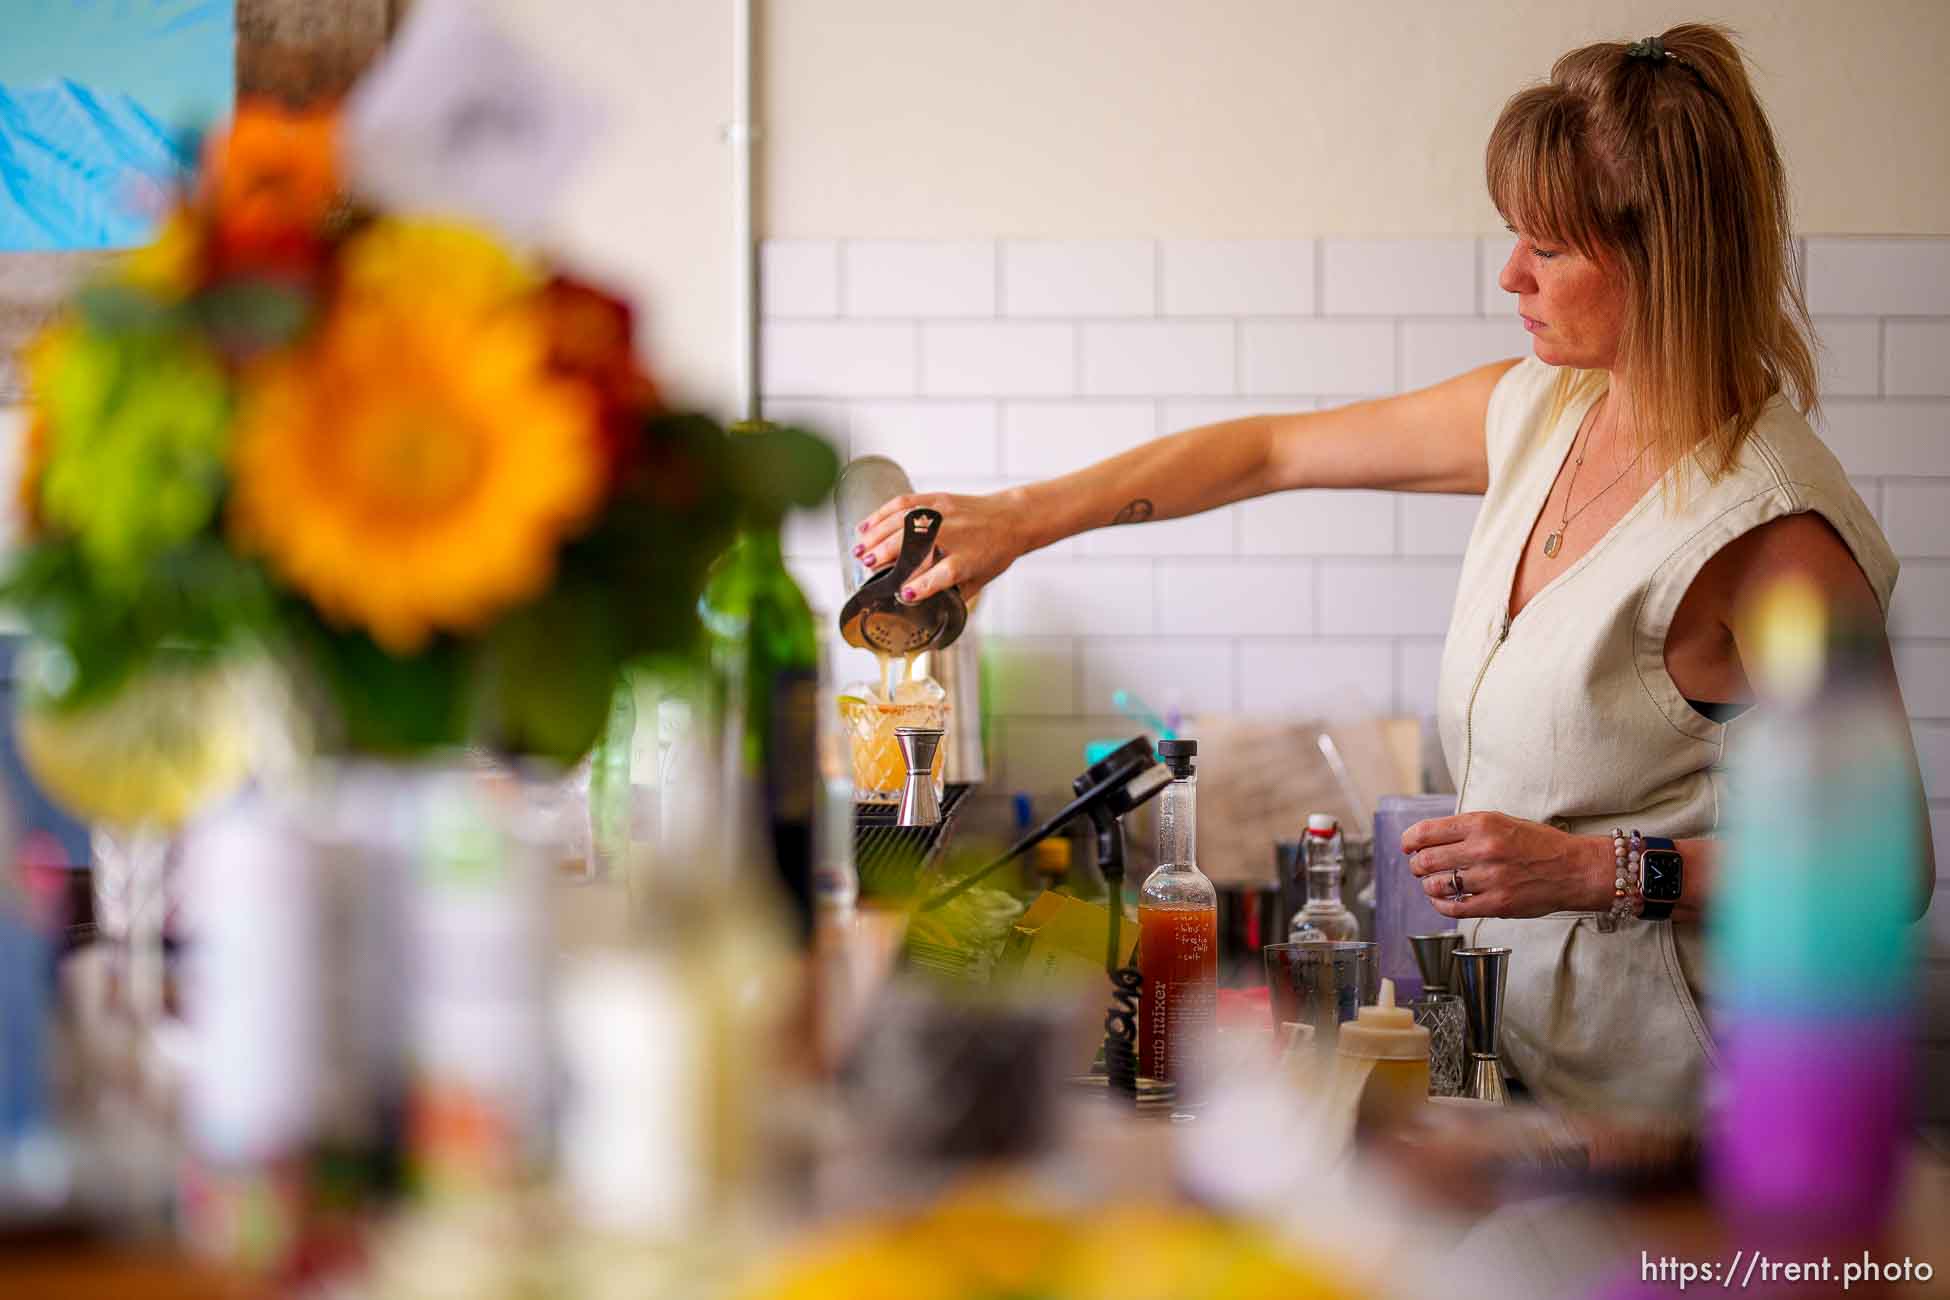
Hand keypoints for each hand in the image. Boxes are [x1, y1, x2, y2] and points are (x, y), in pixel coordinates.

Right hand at [854, 489, 1028, 603]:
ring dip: (876, 535)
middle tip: (865, 566)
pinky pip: (904, 503)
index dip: (922, 585)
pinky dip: (882, 513)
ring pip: (903, 521)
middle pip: (913, 543)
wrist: (1013, 518)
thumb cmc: (995, 552)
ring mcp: (944, 514)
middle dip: (886, 554)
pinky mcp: (938, 499)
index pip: (941, 575)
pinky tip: (865, 525)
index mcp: (966, 560)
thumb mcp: (979, 580)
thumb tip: (921, 606)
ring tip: (859, 551)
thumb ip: (952, 593)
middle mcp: (954, 535)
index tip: (904, 593)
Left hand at [1402, 811, 1608, 918]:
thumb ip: (1466, 829)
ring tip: (1433, 883)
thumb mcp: (1501, 821)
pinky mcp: (1497, 905)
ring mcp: (1490, 879)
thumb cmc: (1537, 844)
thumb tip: (1427, 839)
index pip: (1426, 832)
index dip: (1408, 841)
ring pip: (1436, 885)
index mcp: (1482, 824)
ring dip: (1428, 885)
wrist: (1574, 868)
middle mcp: (1484, 849)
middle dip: (1416, 865)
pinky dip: (1440, 905)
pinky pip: (1453, 908)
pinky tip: (1442, 900)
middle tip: (1419, 867)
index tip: (1406, 846)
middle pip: (1426, 860)